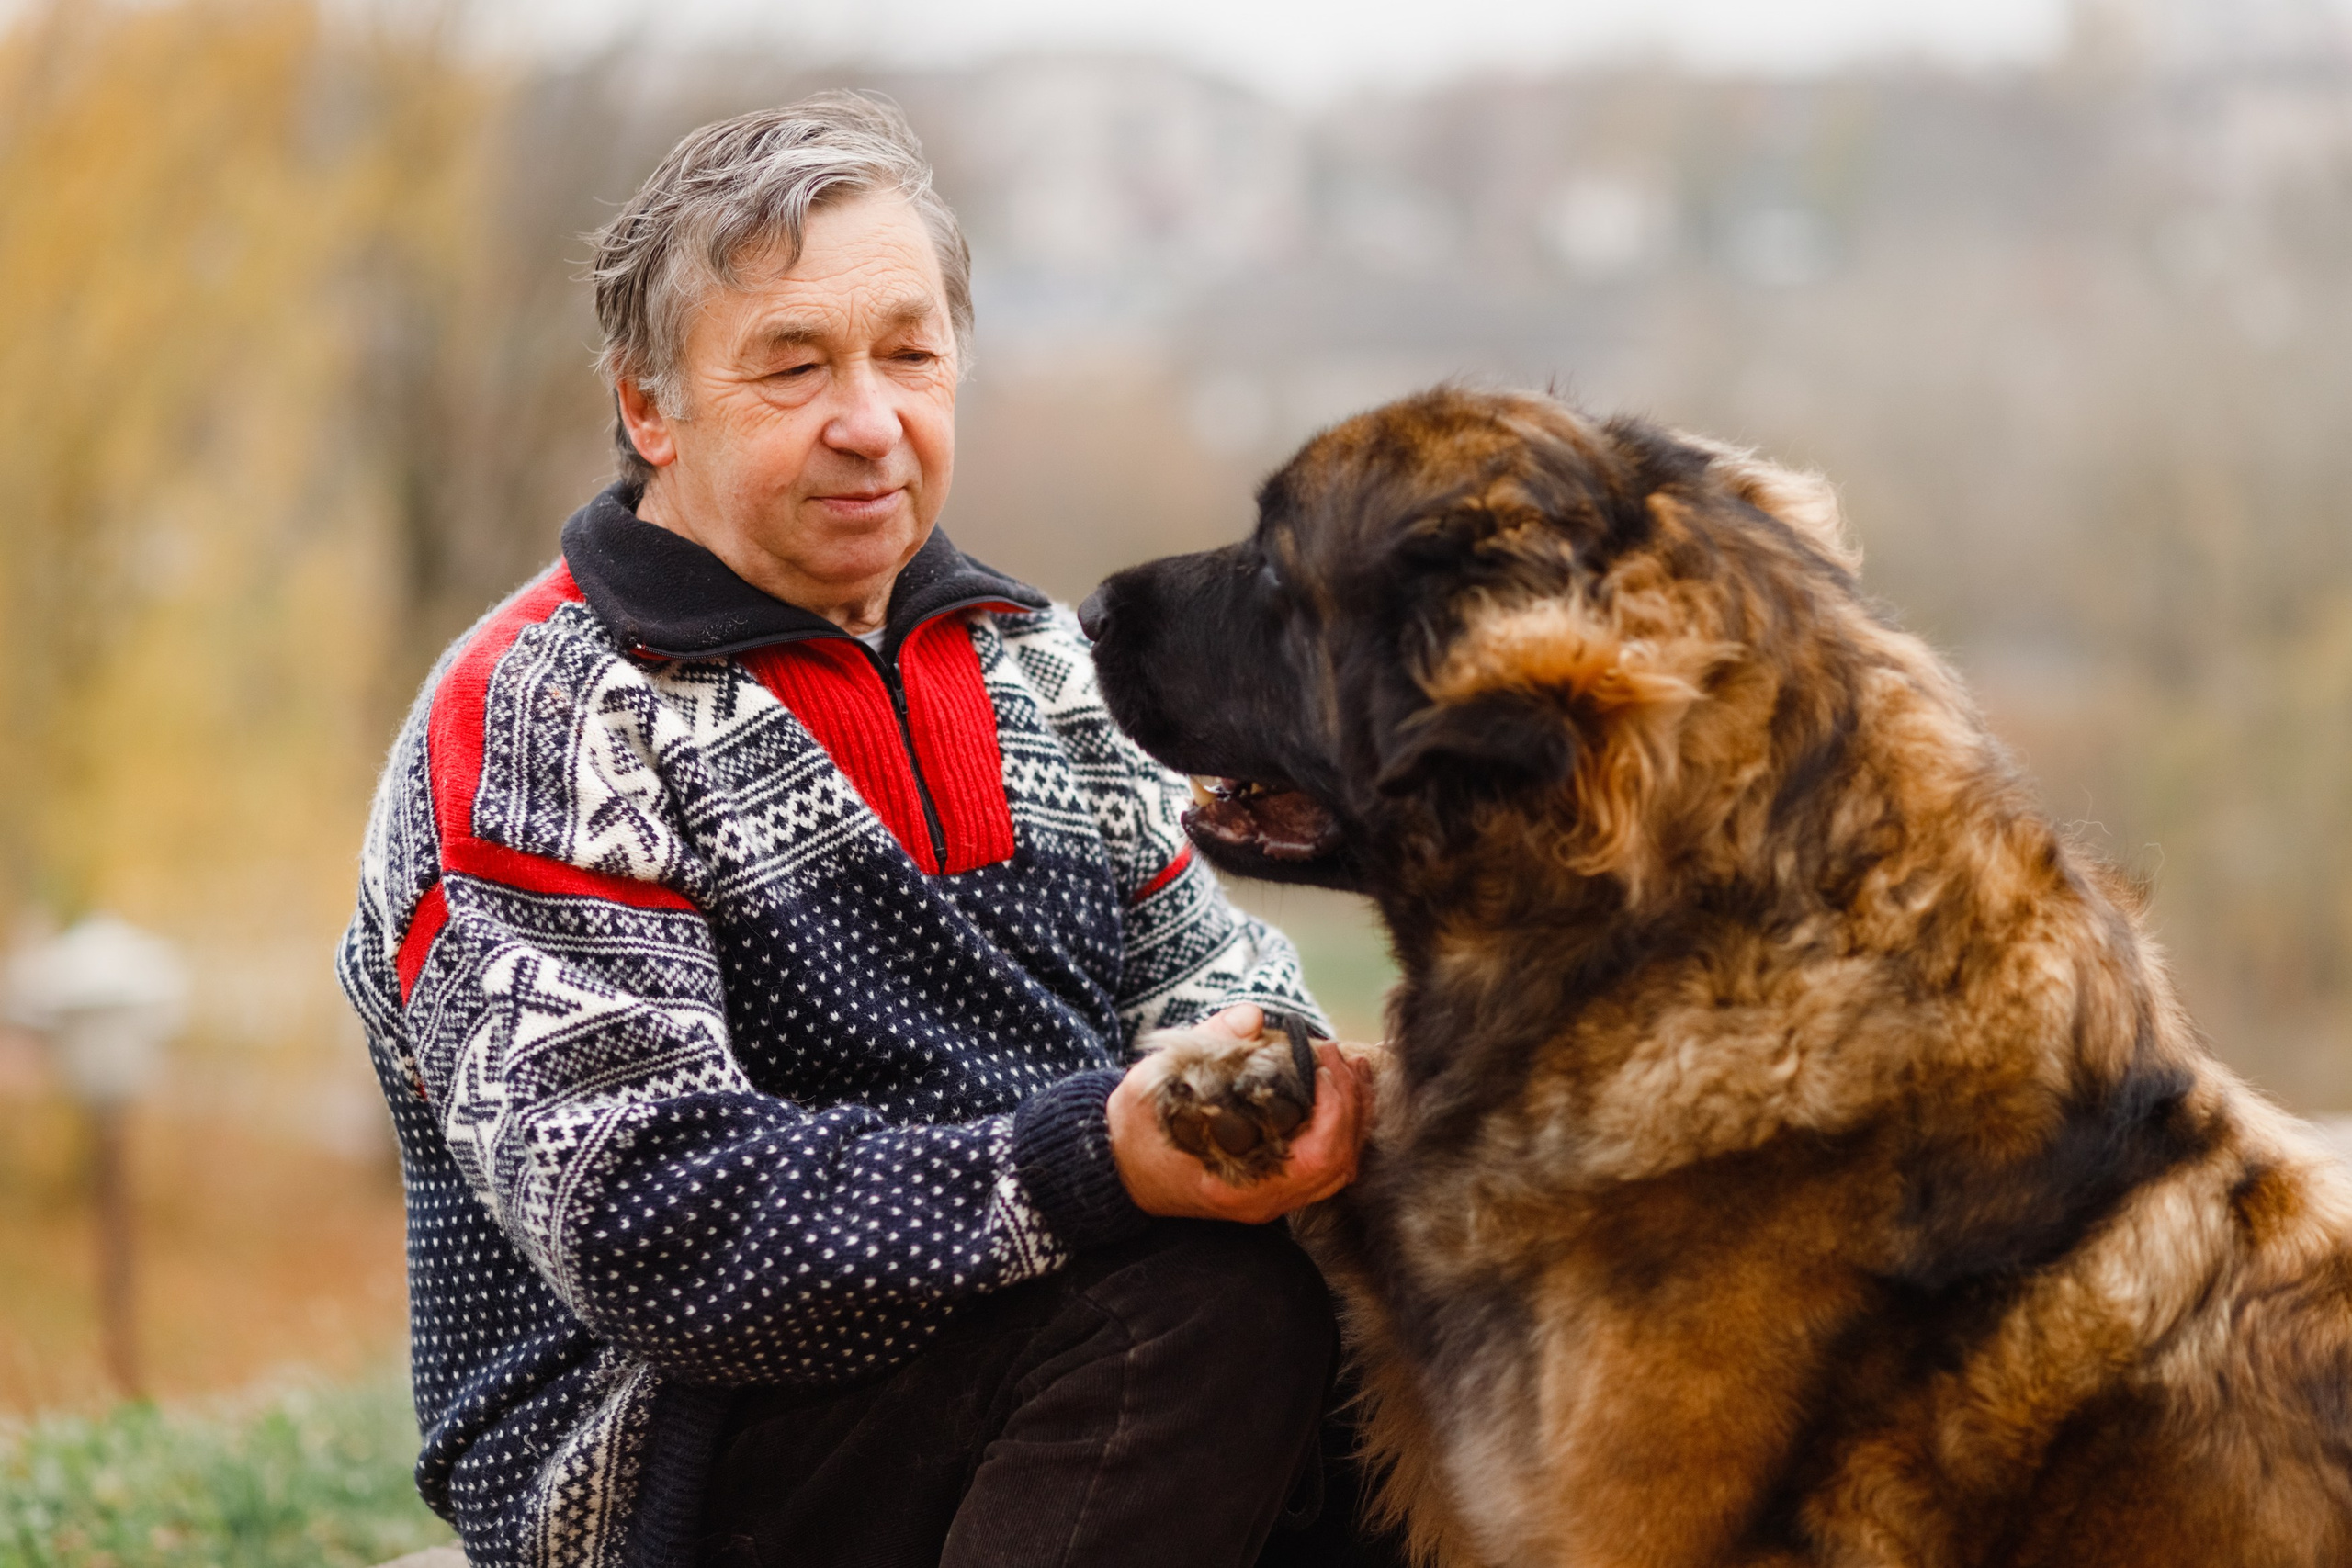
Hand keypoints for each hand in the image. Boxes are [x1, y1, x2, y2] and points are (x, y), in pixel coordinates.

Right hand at [1107, 1004, 1377, 1223]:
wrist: (1113, 1166)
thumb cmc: (1134, 1130)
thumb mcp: (1153, 1083)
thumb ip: (1204, 1047)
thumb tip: (1252, 1016)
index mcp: (1237, 1187)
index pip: (1317, 1159)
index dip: (1336, 1110)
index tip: (1326, 1062)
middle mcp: (1262, 1201)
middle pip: (1340, 1165)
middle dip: (1352, 1107)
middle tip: (1339, 1056)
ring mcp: (1270, 1197)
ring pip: (1339, 1168)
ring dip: (1352, 1117)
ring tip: (1349, 1067)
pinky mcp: (1273, 1184)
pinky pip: (1325, 1163)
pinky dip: (1340, 1126)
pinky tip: (1337, 1089)